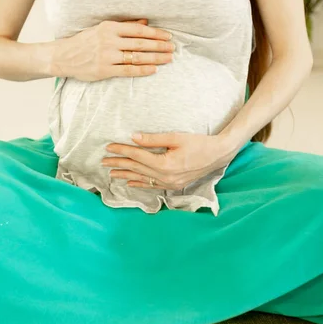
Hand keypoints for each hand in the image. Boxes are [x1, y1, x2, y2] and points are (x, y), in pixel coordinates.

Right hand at [49, 19, 174, 81]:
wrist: (64, 56)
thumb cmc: (85, 42)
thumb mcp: (103, 29)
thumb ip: (124, 26)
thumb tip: (145, 22)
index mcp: (109, 28)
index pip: (138, 30)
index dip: (155, 33)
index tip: (168, 36)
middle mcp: (109, 41)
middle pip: (140, 43)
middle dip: (159, 46)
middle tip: (173, 48)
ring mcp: (107, 56)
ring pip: (136, 57)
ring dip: (154, 58)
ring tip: (168, 59)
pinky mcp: (104, 70)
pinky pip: (127, 71)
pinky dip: (142, 70)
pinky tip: (153, 70)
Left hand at [101, 132, 240, 189]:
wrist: (218, 154)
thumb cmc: (199, 142)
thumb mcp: (176, 137)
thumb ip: (153, 138)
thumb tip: (133, 137)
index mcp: (165, 163)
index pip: (137, 156)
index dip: (122, 150)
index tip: (109, 147)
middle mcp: (166, 176)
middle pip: (137, 169)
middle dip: (119, 164)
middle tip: (104, 161)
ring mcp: (170, 183)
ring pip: (142, 179)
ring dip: (126, 175)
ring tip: (112, 174)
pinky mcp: (175, 185)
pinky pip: (153, 186)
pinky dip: (140, 184)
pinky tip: (130, 183)